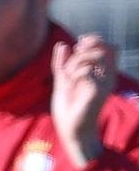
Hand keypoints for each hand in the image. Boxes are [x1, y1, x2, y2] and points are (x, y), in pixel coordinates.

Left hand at [51, 32, 116, 167]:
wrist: (70, 130)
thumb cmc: (68, 110)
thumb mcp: (62, 81)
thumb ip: (62, 63)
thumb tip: (62, 44)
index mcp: (100, 74)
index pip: (109, 47)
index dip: (95, 40)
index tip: (78, 45)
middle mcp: (106, 77)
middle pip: (110, 47)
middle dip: (91, 43)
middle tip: (76, 51)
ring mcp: (104, 83)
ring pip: (99, 55)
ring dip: (80, 59)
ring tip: (69, 73)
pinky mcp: (99, 91)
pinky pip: (88, 70)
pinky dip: (76, 72)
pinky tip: (70, 83)